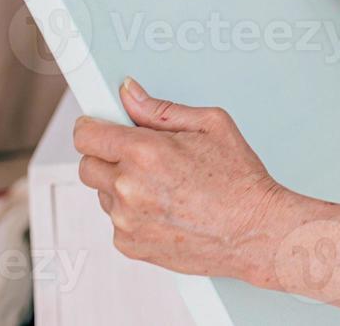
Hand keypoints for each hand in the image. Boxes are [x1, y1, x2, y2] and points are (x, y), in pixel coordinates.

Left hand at [73, 78, 290, 279]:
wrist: (254, 231)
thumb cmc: (239, 179)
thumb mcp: (211, 125)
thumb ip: (160, 109)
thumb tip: (130, 94)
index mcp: (145, 152)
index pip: (86, 134)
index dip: (93, 126)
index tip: (101, 126)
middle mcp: (128, 187)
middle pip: (87, 165)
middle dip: (108, 155)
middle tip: (141, 155)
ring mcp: (126, 220)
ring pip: (103, 193)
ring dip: (122, 185)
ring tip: (164, 185)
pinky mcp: (129, 244)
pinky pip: (116, 220)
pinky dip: (133, 212)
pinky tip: (166, 207)